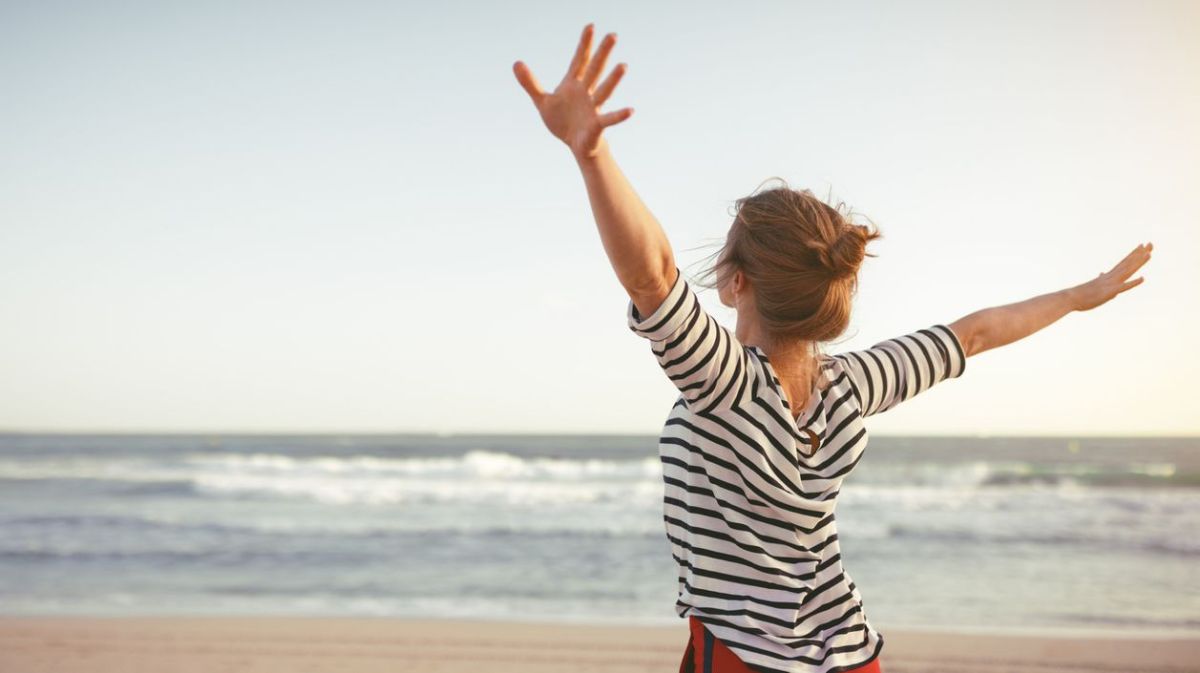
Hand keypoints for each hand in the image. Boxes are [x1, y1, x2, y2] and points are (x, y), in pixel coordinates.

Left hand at [512, 23, 633, 159]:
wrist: (575, 145)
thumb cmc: (562, 121)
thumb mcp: (543, 101)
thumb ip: (530, 83)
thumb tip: (516, 63)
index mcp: (573, 84)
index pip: (579, 60)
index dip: (584, 44)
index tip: (591, 26)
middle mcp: (586, 93)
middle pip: (594, 70)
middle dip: (603, 53)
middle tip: (613, 35)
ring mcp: (593, 108)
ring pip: (604, 91)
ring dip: (613, 80)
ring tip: (623, 66)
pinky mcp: (597, 124)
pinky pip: (609, 119)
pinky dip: (619, 115)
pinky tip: (630, 110)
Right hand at [1070, 242, 1152, 310]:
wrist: (1070, 298)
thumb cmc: (1081, 294)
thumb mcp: (1094, 284)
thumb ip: (1100, 278)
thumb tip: (1102, 273)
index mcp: (1108, 275)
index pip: (1124, 262)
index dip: (1134, 254)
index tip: (1142, 246)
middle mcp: (1111, 277)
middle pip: (1128, 263)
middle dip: (1140, 253)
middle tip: (1151, 243)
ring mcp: (1111, 283)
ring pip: (1128, 271)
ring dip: (1139, 263)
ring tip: (1149, 254)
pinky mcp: (1110, 292)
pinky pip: (1124, 287)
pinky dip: (1133, 283)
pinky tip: (1143, 278)